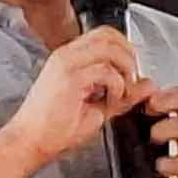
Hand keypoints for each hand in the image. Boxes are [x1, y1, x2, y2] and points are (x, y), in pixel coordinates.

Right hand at [4, 29, 141, 168]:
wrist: (30, 142)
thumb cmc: (54, 129)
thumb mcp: (98, 108)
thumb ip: (123, 94)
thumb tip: (148, 84)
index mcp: (68, 59)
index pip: (104, 36)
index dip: (125, 49)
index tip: (132, 71)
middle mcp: (66, 55)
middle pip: (109, 35)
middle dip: (129, 56)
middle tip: (132, 79)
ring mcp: (66, 63)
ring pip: (110, 48)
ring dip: (124, 70)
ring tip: (121, 92)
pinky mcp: (69, 77)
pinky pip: (105, 70)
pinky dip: (116, 86)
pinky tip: (109, 101)